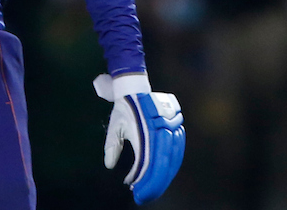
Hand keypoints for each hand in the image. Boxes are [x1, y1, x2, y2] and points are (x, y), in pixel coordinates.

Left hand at [94, 73, 185, 203]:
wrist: (136, 89)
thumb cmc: (123, 109)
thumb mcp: (114, 127)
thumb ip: (112, 147)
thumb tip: (109, 166)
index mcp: (144, 133)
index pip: (147, 164)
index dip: (142, 180)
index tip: (134, 190)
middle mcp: (160, 134)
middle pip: (162, 167)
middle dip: (154, 185)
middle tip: (143, 196)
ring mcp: (171, 132)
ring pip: (172, 162)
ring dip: (163, 178)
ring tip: (152, 189)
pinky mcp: (177, 130)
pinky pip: (177, 154)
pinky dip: (171, 168)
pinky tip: (164, 176)